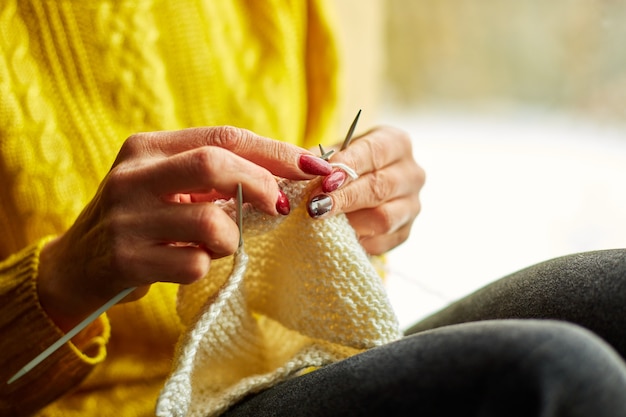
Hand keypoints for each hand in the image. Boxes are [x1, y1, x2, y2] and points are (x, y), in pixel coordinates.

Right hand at [38, 126, 331, 330]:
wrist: (78, 266)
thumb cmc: (142, 220)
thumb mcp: (167, 185)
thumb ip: (214, 175)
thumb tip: (288, 175)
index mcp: (147, 148)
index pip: (224, 137)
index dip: (275, 152)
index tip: (315, 165)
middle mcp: (132, 176)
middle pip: (215, 164)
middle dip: (261, 184)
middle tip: (280, 206)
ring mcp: (127, 218)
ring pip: (211, 223)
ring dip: (232, 239)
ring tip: (219, 244)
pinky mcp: (126, 259)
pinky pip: (194, 264)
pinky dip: (206, 266)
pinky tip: (189, 263)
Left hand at [307, 126, 424, 254]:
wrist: (359, 187)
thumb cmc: (345, 165)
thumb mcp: (333, 153)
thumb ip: (319, 158)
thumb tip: (305, 166)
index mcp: (396, 143)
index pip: (374, 153)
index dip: (348, 167)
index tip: (324, 181)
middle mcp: (411, 173)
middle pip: (380, 187)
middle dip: (345, 198)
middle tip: (315, 206)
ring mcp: (412, 205)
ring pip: (384, 218)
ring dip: (350, 222)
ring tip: (324, 223)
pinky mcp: (405, 232)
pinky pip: (382, 242)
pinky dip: (358, 241)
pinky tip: (336, 237)